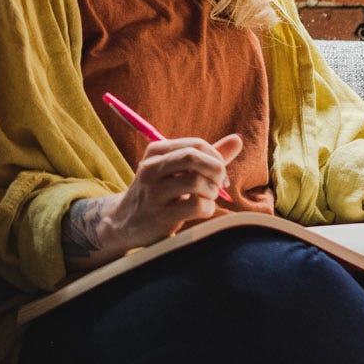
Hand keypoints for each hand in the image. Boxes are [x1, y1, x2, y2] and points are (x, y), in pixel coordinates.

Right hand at [104, 132, 244, 250]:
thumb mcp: (176, 170)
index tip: (219, 174)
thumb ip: (207, 156)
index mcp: (156, 151)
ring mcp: (154, 191)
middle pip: (194, 157)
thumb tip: (238, 140)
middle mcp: (151, 167)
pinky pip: (197, 206)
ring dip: (212, 192)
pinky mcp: (160, 215)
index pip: (196, 144)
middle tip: (218, 184)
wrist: (125, 222)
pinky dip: (208, 208)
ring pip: (197, 181)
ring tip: (207, 198)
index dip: (216, 157)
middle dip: (216, 170)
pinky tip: (201, 211)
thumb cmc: (159, 193)